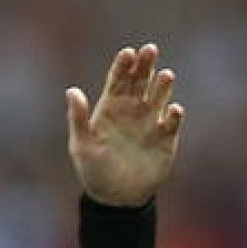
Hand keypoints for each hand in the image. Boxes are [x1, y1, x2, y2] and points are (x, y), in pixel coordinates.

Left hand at [68, 43, 184, 206]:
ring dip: (163, 84)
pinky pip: (172, 121)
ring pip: (159, 95)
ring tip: (166, 75)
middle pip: (141, 79)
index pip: (118, 79)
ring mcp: (151, 121)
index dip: (123, 64)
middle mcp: (133, 108)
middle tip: (150, 49)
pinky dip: (174, 114)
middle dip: (145, 64)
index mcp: (111, 106)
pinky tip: (173, 110)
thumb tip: (72, 91)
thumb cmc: (94, 171)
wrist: (118, 198)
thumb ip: (78, 119)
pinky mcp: (166, 138)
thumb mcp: (82, 146)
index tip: (128, 53)